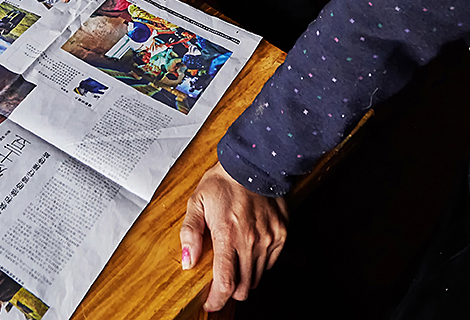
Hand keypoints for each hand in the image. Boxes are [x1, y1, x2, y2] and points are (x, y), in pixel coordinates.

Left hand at [180, 161, 287, 311]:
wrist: (251, 164)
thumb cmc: (221, 183)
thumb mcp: (195, 203)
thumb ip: (190, 234)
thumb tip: (188, 262)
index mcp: (227, 233)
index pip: (225, 281)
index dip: (217, 299)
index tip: (210, 304)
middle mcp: (251, 239)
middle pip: (243, 286)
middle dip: (230, 291)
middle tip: (221, 283)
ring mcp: (269, 237)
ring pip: (257, 277)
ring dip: (244, 277)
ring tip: (234, 262)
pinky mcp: (281, 234)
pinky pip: (270, 263)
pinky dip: (259, 264)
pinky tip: (249, 250)